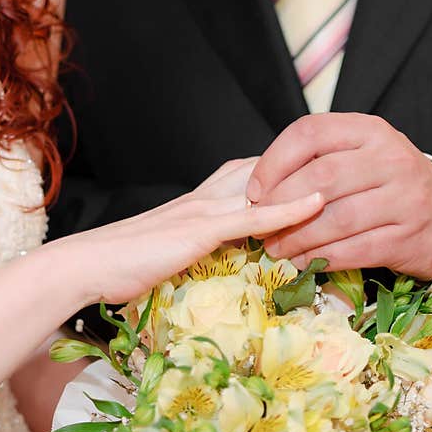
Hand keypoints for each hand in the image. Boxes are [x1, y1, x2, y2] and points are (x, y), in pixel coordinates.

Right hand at [57, 158, 323, 303]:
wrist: (86, 264)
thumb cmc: (120, 266)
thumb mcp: (166, 253)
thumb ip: (192, 249)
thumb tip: (214, 260)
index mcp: (193, 202)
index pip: (244, 175)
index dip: (279, 172)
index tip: (312, 169)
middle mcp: (203, 197)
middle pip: (261, 170)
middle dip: (300, 167)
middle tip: (338, 166)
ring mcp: (203, 211)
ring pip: (264, 189)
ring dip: (303, 184)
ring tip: (346, 179)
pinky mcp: (200, 231)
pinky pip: (252, 217)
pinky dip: (287, 209)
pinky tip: (317, 205)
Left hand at [246, 113, 431, 279]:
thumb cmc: (385, 185)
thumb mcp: (358, 156)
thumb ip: (316, 160)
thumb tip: (257, 187)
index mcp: (369, 130)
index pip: (310, 133)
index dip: (274, 162)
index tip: (254, 190)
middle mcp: (390, 158)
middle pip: (321, 178)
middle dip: (281, 205)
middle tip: (259, 224)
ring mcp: (404, 198)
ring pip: (337, 218)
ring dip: (298, 237)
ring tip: (276, 247)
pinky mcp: (408, 237)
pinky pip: (356, 250)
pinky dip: (323, 258)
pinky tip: (304, 261)